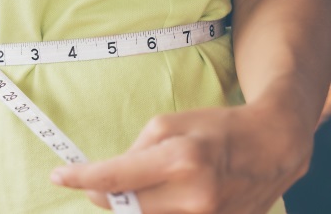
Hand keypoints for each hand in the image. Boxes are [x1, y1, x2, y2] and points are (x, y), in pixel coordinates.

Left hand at [50, 102, 313, 212]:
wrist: (271, 147)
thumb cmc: (216, 128)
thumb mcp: (167, 124)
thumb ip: (133, 154)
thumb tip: (107, 180)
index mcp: (180, 160)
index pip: (115, 179)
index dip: (81, 179)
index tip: (58, 176)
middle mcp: (194, 197)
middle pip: (125, 207)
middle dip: (108, 193)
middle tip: (108, 178)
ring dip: (136, 202)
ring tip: (157, 179)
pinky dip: (159, 208)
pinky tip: (174, 192)